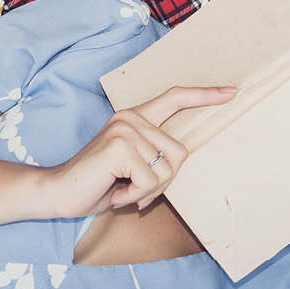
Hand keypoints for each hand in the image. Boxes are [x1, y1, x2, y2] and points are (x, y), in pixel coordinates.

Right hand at [45, 85, 236, 218]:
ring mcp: (125, 129)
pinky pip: (149, 181)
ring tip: (120, 188)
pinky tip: (113, 191)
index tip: (231, 91)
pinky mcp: (119, 146)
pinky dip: (133, 196)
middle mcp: (131, 117)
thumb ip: (153, 157)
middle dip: (162, 183)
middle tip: (133, 190)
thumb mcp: (132, 167)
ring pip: (166, 171)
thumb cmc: (98, 182)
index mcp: (135, 117)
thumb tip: (181, 160)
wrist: (58, 191)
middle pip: (179, 153)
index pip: (175, 98)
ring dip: (146, 192)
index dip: (204, 95)